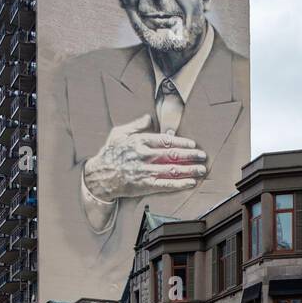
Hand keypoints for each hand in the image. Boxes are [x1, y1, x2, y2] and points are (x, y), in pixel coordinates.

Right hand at [83, 114, 207, 201]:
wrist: (98, 176)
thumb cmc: (109, 154)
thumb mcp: (119, 133)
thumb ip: (136, 125)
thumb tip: (149, 117)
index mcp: (139, 141)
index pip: (166, 140)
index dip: (182, 142)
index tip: (193, 144)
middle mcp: (144, 155)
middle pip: (173, 154)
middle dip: (190, 155)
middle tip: (202, 156)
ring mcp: (145, 171)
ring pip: (172, 169)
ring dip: (189, 169)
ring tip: (201, 169)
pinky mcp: (145, 185)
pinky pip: (166, 185)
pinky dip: (180, 184)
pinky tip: (190, 182)